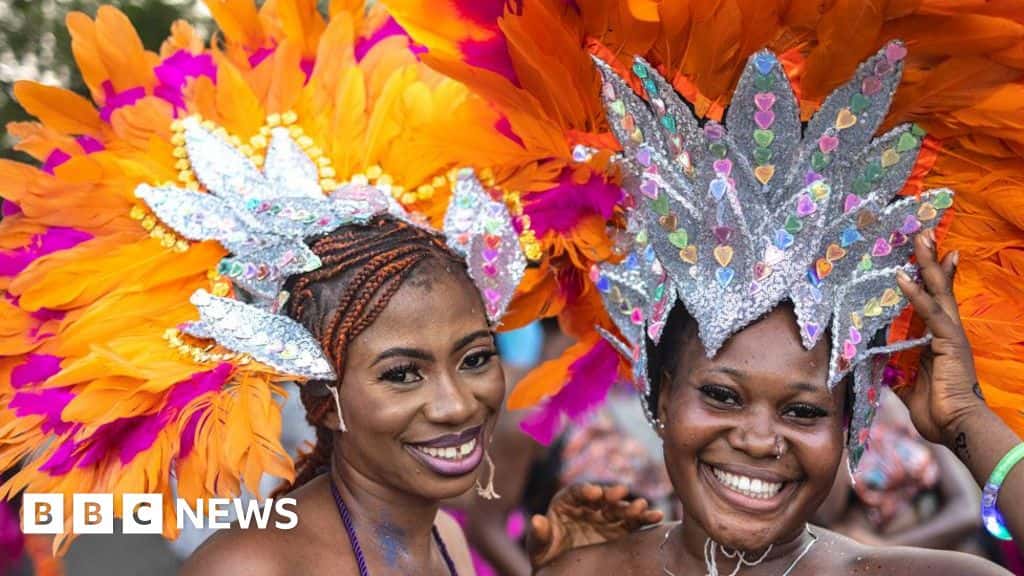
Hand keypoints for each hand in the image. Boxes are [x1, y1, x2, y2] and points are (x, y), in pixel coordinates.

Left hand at [526, 483, 662, 568]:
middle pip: (602, 496)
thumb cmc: (547, 555)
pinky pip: (635, 523)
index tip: (594, 493)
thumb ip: (539, 534)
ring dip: (631, 506)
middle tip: (619, 493)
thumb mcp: (539, 547)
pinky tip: (657, 517)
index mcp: (567, 503)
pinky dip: (645, 519)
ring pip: (620, 508)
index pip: (576, 492)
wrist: (562, 571)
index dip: (585, 491)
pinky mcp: (620, 531)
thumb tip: (535, 520)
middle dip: (611, 494)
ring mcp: (606, 518)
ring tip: (642, 506)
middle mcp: (589, 506)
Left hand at [894, 230, 985, 446]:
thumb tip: (880, 366)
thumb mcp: (909, 387)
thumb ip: (896, 372)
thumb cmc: (938, 412)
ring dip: (928, 264)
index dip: (929, 277)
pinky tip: (903, 277)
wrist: (958, 428)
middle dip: (931, 259)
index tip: (922, 255)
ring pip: (939, 291)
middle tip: (924, 233)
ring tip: (921, 238)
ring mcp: (951, 335)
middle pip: (940, 287)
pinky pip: (930, 313)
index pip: (935, 300)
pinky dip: (916, 293)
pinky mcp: (949, 342)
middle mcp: (948, 332)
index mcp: (940, 340)